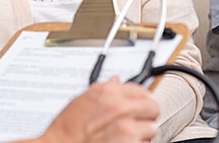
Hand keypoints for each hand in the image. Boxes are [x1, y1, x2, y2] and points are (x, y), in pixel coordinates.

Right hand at [34, 77, 159, 142]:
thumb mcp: (81, 102)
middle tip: (136, 125)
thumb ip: (104, 90)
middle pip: (152, 106)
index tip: (139, 107)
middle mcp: (118, 107)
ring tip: (128, 139)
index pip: (140, 89)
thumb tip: (116, 80)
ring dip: (143, 135)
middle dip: (146, 117)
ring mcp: (125, 127)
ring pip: (152, 128)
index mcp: (107, 92)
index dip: (140, 101)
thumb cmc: (65, 132)